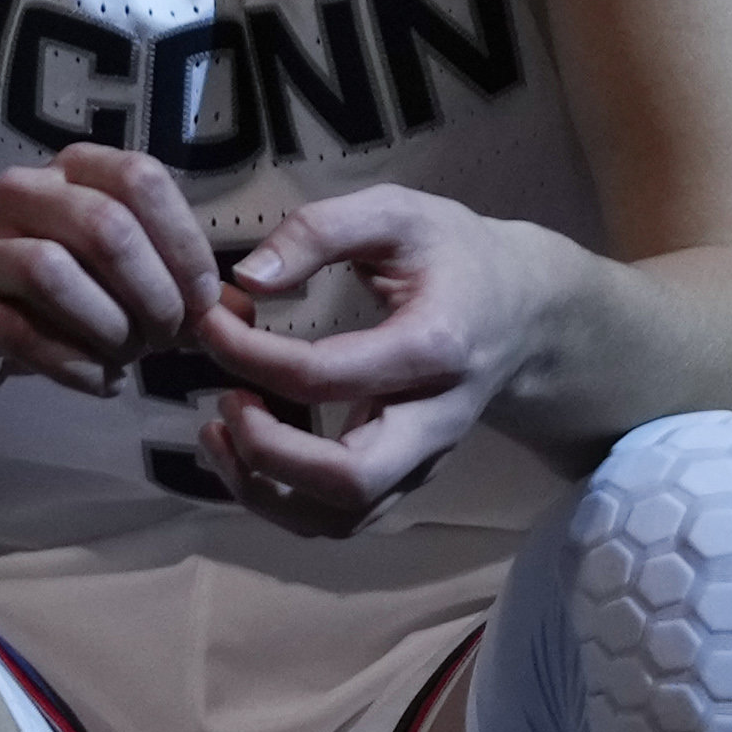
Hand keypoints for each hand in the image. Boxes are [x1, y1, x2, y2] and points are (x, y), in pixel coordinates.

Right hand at [0, 145, 224, 416]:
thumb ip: (177, 293)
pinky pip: (19, 331)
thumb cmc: (39, 304)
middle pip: (106, 226)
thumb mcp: (115, 288)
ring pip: (54, 271)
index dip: (185, 245)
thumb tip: (243, 315)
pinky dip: (72, 364)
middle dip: (151, 294)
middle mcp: (20, 192)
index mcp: (71, 172)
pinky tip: (94, 383)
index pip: (143, 179)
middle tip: (162, 341)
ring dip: (108, 329)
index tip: (201, 305)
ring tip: (124, 360)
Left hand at [185, 177, 568, 533]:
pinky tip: (247, 446)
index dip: (248, 354)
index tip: (209, 320)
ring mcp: (422, 461)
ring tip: (220, 432)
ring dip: (262, 490)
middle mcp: (434, 421)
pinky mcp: (404, 479)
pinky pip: (338, 518)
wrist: (521, 310)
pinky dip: (279, 499)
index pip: (325, 376)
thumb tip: (246, 280)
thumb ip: (321, 231)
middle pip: (348, 480)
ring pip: (340, 518)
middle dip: (265, 451)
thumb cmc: (453, 256)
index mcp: (435, 347)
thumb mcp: (397, 213)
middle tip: (225, 400)